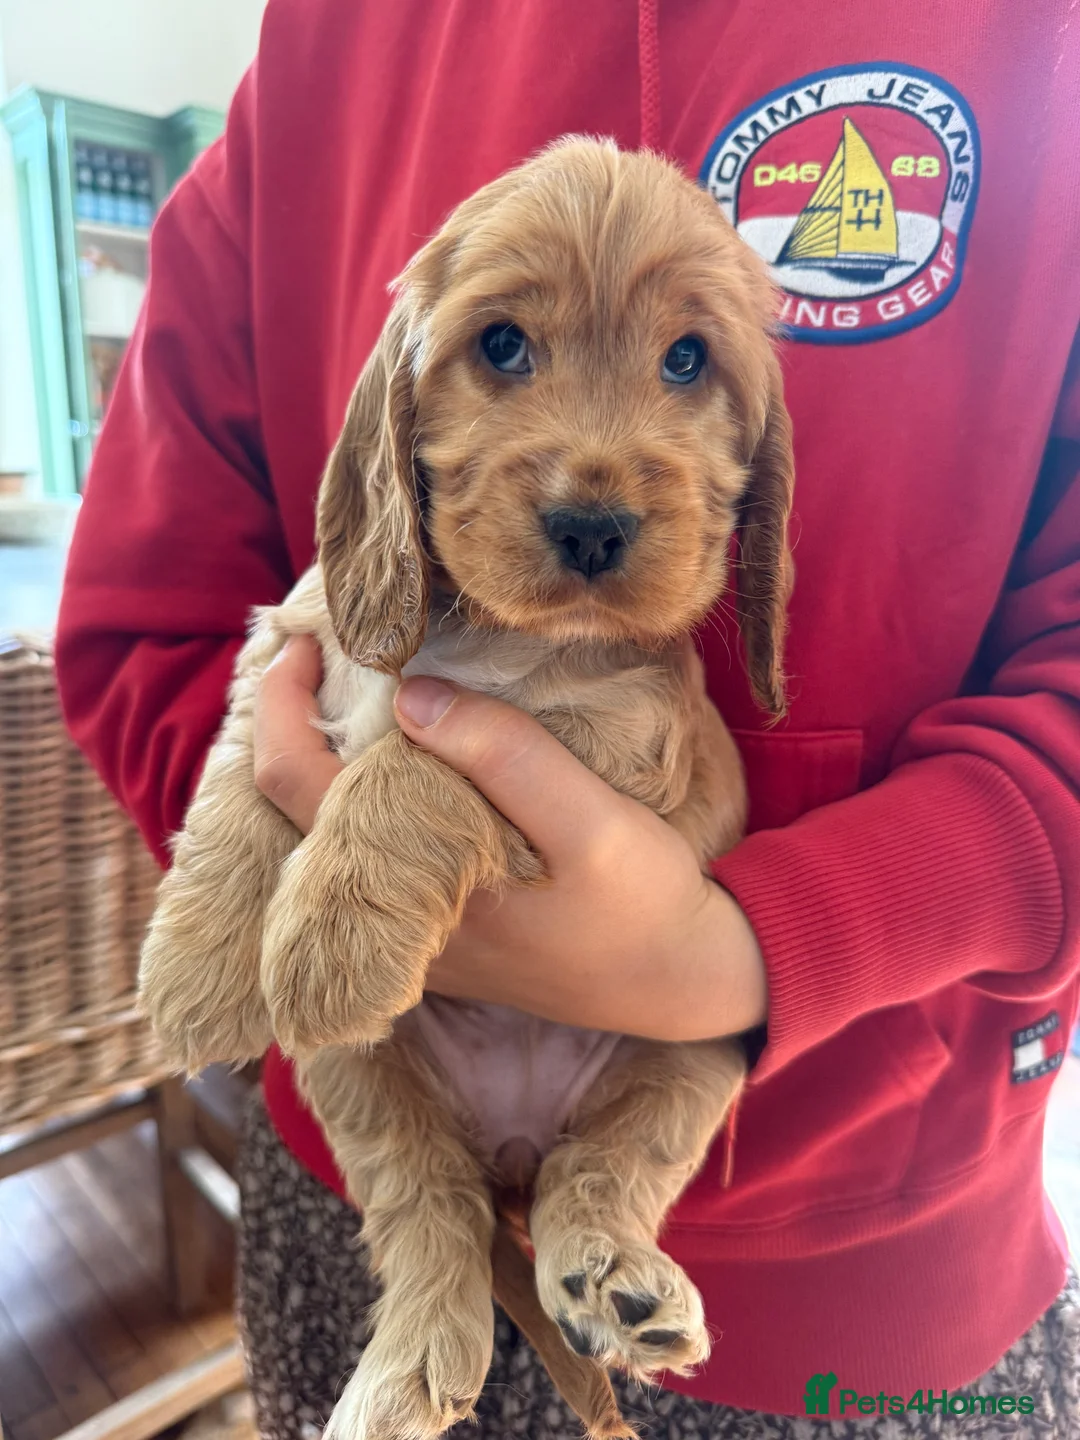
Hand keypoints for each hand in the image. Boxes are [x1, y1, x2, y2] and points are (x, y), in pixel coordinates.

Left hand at [254, 637, 766, 1041]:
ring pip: (319, 840)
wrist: (680, 983)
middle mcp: (390, 920)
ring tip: (339, 700)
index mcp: (411, 884)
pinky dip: (351, 802)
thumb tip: (411, 695)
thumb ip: (505, 756)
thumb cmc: (640, 901)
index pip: (298, 786)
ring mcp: (408, 935)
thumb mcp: (592, 819)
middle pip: (290, 814)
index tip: (308, 642)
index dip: (283, 707)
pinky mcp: (437, 937)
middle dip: (288, 730)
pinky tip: (385, 764)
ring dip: (317, 766)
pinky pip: (360, 861)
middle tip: (318, 660)